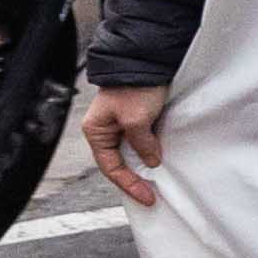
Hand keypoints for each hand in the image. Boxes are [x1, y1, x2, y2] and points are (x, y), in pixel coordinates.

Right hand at [81, 85, 166, 205]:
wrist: (147, 61)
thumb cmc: (134, 85)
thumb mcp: (136, 119)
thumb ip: (142, 143)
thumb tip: (151, 160)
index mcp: (97, 131)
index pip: (111, 167)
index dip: (128, 184)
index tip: (146, 196)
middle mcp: (107, 129)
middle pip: (120, 162)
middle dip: (135, 179)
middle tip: (152, 195)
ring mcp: (122, 124)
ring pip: (133, 153)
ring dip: (145, 166)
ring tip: (158, 183)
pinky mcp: (138, 118)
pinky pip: (143, 142)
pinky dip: (151, 152)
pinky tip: (161, 161)